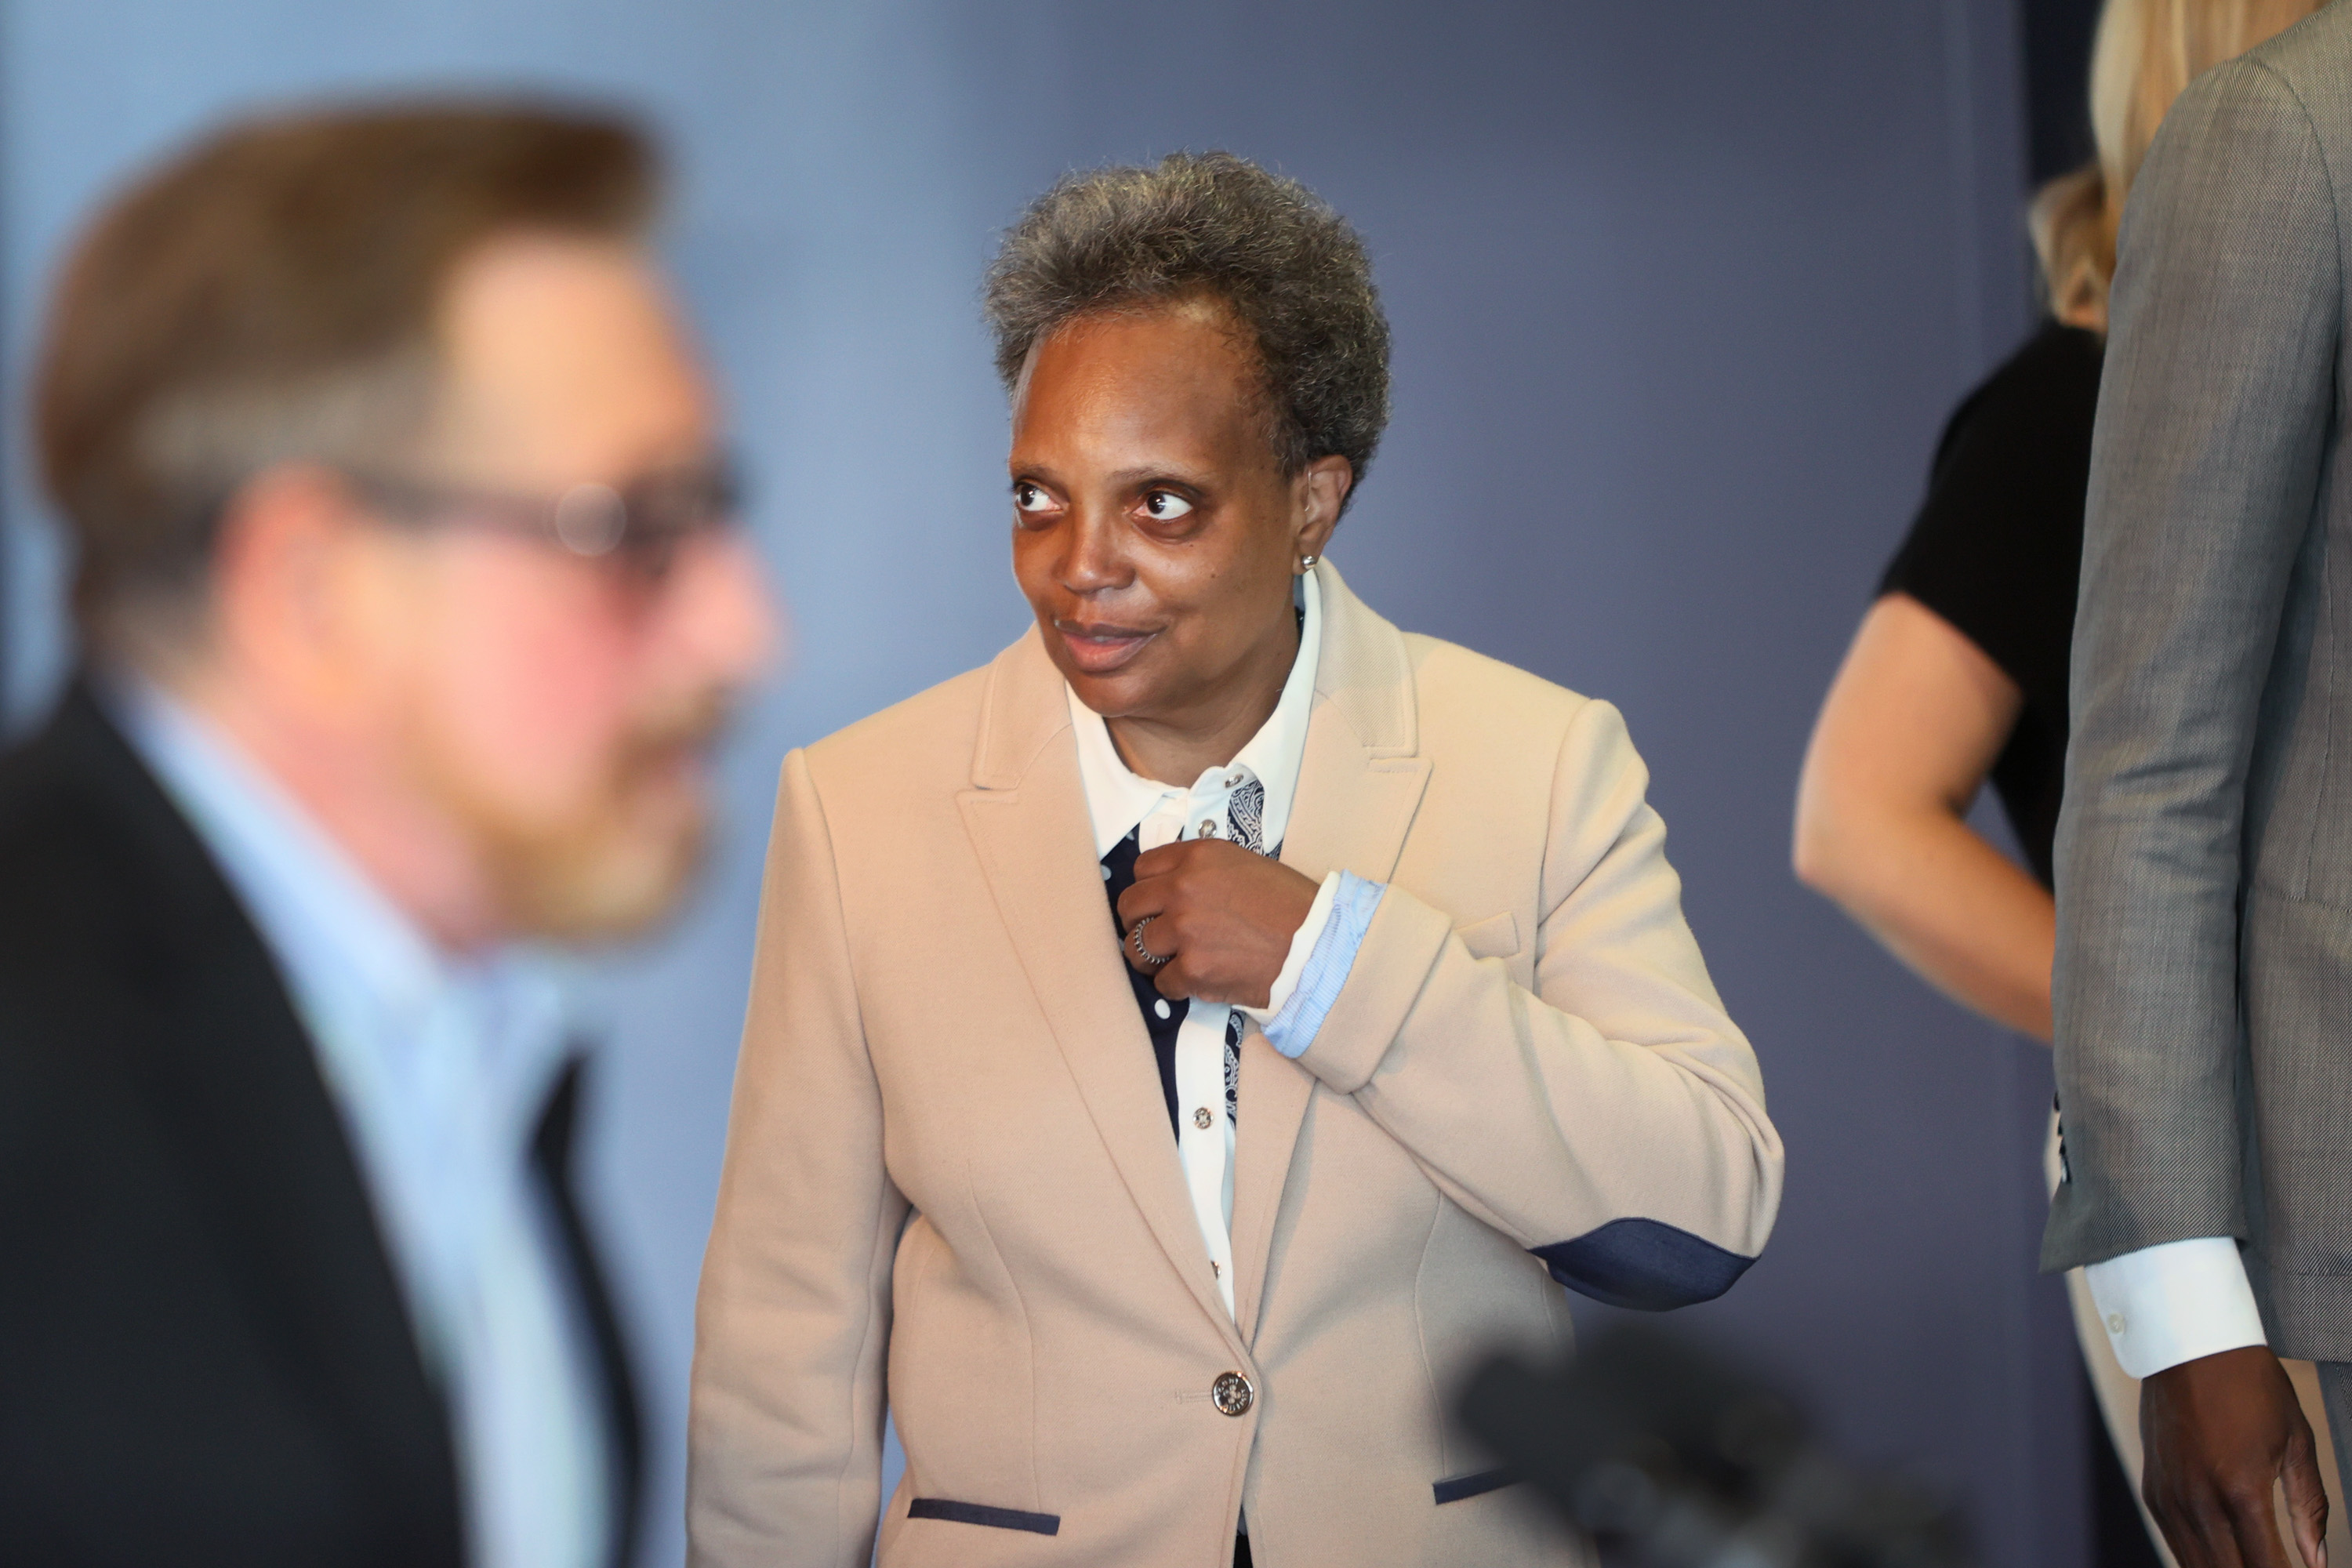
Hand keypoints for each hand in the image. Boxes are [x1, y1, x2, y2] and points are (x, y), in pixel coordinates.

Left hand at [1117, 837, 1318, 1007]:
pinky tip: (1199, 981)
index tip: (1158, 902)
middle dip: (1139, 923)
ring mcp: (1183, 930)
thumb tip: (1169, 887)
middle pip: (1130, 906)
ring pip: (1136, 948)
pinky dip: (1177, 986)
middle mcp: (1182, 888)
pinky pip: (1163, 982)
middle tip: (1158, 936)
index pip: (1142, 868)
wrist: (1317, 944)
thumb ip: (1200, 871)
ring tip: (1175, 962)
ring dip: (1151, 959)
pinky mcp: (1191, 969)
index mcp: (1197, 857)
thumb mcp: (1242, 865)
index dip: (1148, 888)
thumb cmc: (1288, 905)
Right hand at [2142, 1346, 2327, 1567]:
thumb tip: (2318, 1560)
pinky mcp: (2153, 1489)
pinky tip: (2222, 1559)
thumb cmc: (2251, 1385)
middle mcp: (2199, 1499)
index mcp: (2242, 1489)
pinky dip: (2200, 1560)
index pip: (2268, 1566)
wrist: (2189, 1343)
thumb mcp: (2296, 1440)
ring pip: (2197, 1565)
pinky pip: (2175, 1542)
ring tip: (2251, 1565)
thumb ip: (2308, 1507)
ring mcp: (2171, 1496)